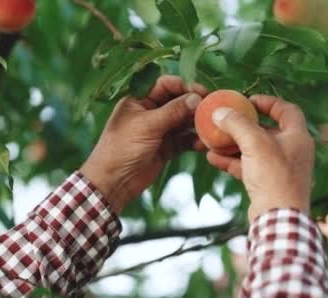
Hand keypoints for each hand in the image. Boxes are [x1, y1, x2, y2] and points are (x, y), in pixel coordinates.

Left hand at [80, 76, 207, 212]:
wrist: (114, 182)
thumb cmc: (123, 148)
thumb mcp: (148, 125)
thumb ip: (173, 111)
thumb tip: (196, 97)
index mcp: (139, 100)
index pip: (166, 85)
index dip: (184, 86)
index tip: (203, 92)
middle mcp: (150, 112)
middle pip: (178, 102)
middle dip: (195, 105)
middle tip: (213, 110)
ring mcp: (159, 131)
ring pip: (183, 122)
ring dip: (197, 124)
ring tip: (212, 127)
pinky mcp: (166, 148)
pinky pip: (184, 140)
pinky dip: (194, 141)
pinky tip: (205, 144)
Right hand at [206, 95, 314, 220]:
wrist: (278, 218)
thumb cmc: (274, 176)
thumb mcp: (254, 143)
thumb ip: (237, 124)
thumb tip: (219, 111)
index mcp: (298, 137)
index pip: (287, 110)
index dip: (268, 102)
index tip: (248, 101)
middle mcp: (292, 151)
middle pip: (267, 130)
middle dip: (244, 125)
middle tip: (226, 119)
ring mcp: (280, 169)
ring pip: (254, 150)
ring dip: (233, 144)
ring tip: (213, 139)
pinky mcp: (268, 184)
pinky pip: (248, 167)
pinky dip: (232, 161)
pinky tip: (212, 158)